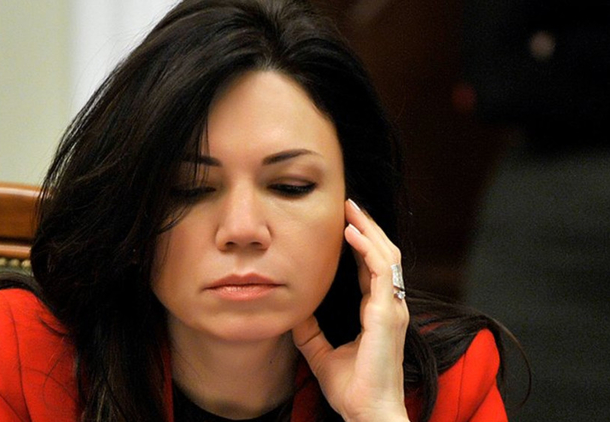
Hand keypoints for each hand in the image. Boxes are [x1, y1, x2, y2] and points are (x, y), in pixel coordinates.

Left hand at [292, 199, 409, 421]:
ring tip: (350, 210)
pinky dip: (366, 248)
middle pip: (382, 254)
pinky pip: (380, 270)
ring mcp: (391, 308)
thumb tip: (293, 311)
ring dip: (368, 230)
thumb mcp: (320, 353)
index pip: (370, 268)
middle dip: (366, 227)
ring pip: (386, 255)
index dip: (359, 244)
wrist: (366, 412)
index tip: (343, 224)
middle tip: (348, 205)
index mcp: (377, 313)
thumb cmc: (352, 389)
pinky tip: (350, 234)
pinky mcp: (387, 313)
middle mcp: (388, 306)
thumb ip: (310, 331)